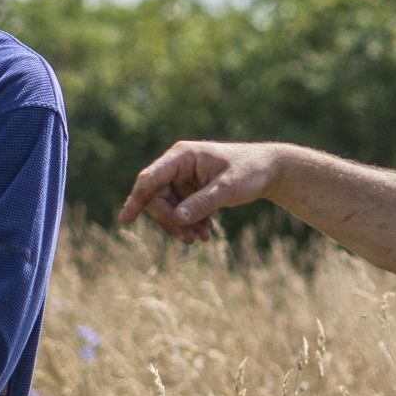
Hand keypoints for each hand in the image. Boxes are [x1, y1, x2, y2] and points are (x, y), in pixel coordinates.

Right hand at [122, 139, 285, 242]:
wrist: (271, 169)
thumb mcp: (228, 189)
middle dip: (170, 221)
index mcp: (182, 156)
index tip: (125, 220)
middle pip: (156, 198)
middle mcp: (177, 165)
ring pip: (167, 207)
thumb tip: (176, 219)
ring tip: (203, 238)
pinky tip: (205, 233)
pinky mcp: (190, 189)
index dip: (136, 200)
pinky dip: (190, 223)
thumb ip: (202, 203)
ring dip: (181, 225)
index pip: (150, 179)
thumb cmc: (251, 171)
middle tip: (189, 239)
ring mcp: (182, 178)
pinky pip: (179, 210)